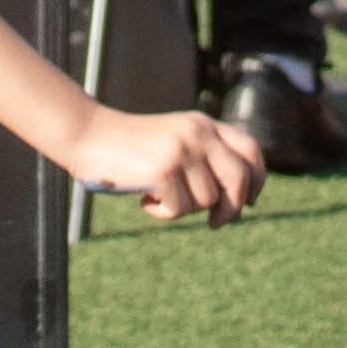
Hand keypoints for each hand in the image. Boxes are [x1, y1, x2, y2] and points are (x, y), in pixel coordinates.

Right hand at [72, 104, 266, 225]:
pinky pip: (178, 209)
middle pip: (239, 179)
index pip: (251, 151)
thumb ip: (204, 159)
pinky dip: (161, 213)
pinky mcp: (163, 170)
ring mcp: (181, 150)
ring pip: (206, 200)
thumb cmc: (130, 149)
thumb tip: (240, 203)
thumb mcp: (175, 142)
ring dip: (183, 208)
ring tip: (157, 194)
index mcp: (204, 124)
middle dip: (233, 207)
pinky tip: (143, 198)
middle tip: (216, 223)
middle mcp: (198, 133)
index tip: (250, 202)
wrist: (89, 136)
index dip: (257, 180)